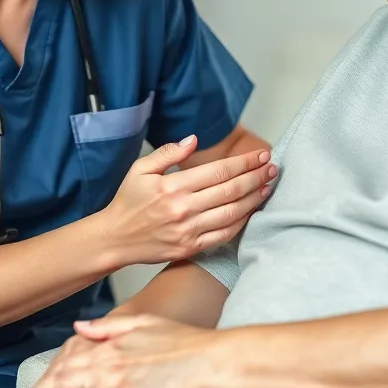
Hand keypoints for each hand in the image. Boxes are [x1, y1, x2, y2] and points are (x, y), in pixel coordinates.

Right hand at [98, 136, 275, 265]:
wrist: (115, 239)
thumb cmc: (128, 202)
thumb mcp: (141, 169)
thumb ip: (168, 153)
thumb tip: (193, 140)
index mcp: (173, 186)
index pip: (219, 171)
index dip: (244, 162)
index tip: (261, 155)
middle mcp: (183, 209)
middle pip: (231, 190)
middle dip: (256, 177)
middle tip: (272, 168)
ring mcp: (189, 230)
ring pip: (232, 213)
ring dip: (254, 198)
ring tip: (267, 186)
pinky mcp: (191, 247)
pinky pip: (224, 234)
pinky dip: (241, 222)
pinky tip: (251, 210)